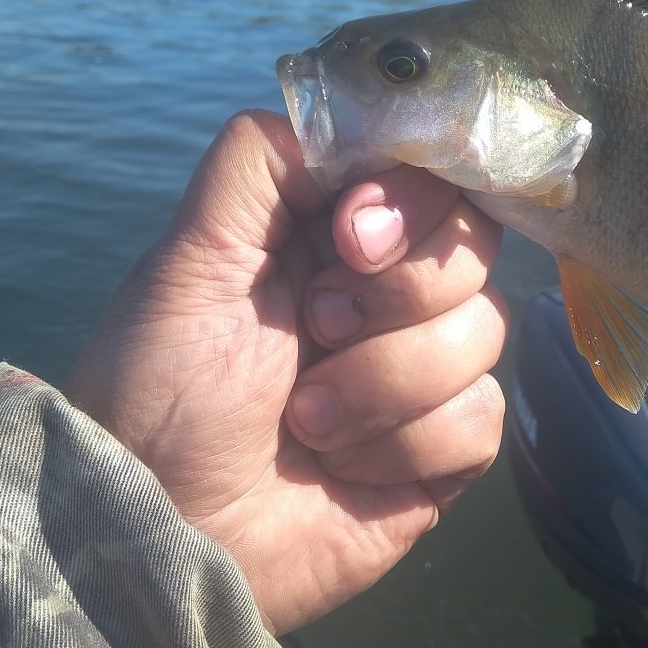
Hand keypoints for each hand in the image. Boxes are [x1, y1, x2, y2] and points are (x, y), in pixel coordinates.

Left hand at [63, 110, 506, 633]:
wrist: (164, 531)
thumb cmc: (163, 388)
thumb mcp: (190, 258)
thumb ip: (261, 161)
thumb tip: (353, 116)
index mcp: (337, 234)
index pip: (433, 176)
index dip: (412, 202)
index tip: (349, 238)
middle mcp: (390, 293)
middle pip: (474, 245)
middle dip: (391, 296)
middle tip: (312, 330)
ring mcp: (424, 372)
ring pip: (485, 332)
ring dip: (380, 382)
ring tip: (305, 419)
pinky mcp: (445, 450)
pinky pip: (479, 418)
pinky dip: (402, 444)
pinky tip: (341, 468)